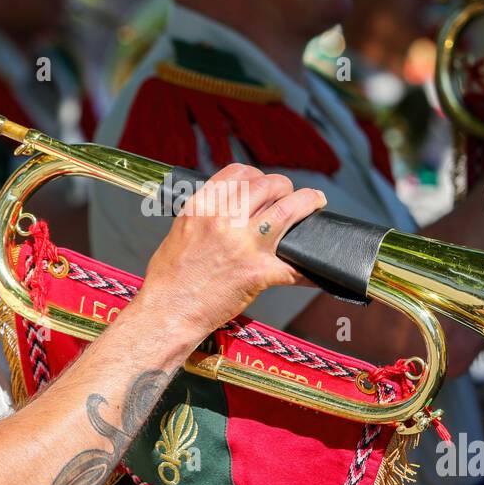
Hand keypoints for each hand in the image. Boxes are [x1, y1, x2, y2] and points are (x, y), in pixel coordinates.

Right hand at [138, 164, 325, 338]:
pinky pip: (293, 264)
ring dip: (307, 203)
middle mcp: (223, 218)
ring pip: (288, 209)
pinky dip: (307, 266)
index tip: (264, 183)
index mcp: (202, 206)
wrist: (169, 312)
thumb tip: (229, 208)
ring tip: (314, 203)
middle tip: (289, 196)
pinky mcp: (258, 272)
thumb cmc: (170, 278)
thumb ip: (206, 214)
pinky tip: (312, 265)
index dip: (257, 175)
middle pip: (267, 186)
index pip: (239, 173)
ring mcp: (243, 243)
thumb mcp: (181, 230)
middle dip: (284, 187)